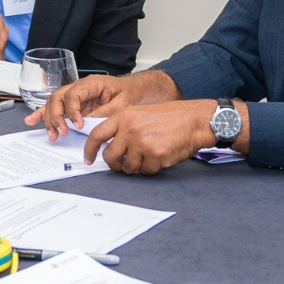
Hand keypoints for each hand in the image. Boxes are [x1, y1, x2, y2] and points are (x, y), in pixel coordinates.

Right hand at [29, 69, 177, 140]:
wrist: (141, 90)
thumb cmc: (134, 93)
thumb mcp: (124, 103)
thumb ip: (107, 112)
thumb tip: (90, 123)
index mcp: (93, 83)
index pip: (74, 94)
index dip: (72, 110)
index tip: (78, 125)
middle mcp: (82, 88)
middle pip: (59, 97)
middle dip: (56, 116)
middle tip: (62, 132)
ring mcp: (78, 96)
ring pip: (55, 103)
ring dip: (49, 118)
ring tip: (51, 135)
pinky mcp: (77, 106)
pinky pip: (58, 108)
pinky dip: (44, 114)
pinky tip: (32, 121)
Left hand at [84, 99, 214, 175]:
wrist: (194, 120)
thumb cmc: (170, 116)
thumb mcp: (140, 112)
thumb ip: (123, 126)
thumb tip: (109, 145)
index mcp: (124, 117)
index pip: (97, 135)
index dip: (90, 150)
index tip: (89, 159)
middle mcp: (129, 130)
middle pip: (110, 156)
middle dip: (115, 164)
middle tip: (123, 163)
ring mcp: (141, 144)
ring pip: (128, 167)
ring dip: (135, 167)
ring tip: (147, 155)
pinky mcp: (154, 156)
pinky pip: (145, 171)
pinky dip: (151, 168)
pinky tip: (159, 156)